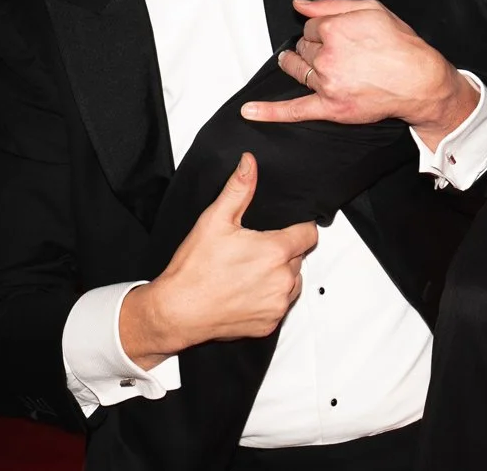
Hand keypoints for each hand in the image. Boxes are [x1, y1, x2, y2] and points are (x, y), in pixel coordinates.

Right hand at [121, 154, 318, 365]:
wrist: (177, 310)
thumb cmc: (194, 270)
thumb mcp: (215, 220)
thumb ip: (238, 188)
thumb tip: (249, 163)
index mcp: (275, 252)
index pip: (309, 234)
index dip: (298, 228)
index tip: (285, 229)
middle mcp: (282, 281)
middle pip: (298, 258)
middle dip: (282, 252)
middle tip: (254, 250)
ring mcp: (276, 305)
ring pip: (292, 283)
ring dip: (278, 276)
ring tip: (249, 272)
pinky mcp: (268, 325)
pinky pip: (279, 306)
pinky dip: (268, 299)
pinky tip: (246, 292)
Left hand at [239, 0, 479, 146]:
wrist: (420, 81)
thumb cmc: (401, 45)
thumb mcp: (372, 9)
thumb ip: (331, 4)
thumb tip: (301, 3)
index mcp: (334, 28)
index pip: (311, 26)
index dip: (322, 28)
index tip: (336, 33)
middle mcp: (327, 55)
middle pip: (302, 48)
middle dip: (312, 46)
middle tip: (332, 50)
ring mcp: (327, 83)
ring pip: (297, 70)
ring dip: (294, 65)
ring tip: (294, 62)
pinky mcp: (330, 107)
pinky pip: (295, 109)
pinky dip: (270, 112)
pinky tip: (250, 111)